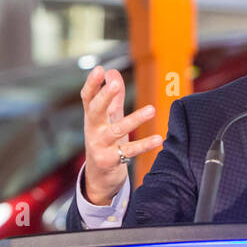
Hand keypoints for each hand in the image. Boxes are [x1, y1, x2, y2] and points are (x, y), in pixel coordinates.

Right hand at [80, 65, 161, 205]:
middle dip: (105, 97)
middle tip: (115, 84)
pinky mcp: (109, 160)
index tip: (99, 69)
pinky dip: (144, 145)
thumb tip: (112, 72)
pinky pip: (129, 151)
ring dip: (135, 120)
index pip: (88, 98)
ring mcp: (99, 146)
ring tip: (152, 109)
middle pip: (96, 110)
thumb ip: (113, 97)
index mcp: (92, 118)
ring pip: (116, 130)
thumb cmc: (106, 141)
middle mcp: (92, 130)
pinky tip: (159, 138)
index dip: (92, 84)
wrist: (99, 177)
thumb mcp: (109, 119)